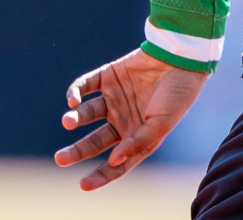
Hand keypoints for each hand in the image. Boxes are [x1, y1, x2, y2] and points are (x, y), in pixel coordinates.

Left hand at [55, 48, 208, 190]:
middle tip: (60, 159)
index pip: (115, 162)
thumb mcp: (161, 124)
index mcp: (136, 136)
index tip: (84, 184)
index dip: (100, 175)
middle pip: (94, 141)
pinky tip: (73, 101)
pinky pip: (84, 86)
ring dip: (74, 119)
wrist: (181, 57)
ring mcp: (113, 98)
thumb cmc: (177, 95)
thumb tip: (113, 160)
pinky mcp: (107, 76)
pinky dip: (74, 93)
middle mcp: (122, 119)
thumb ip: (138, 143)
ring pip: (86, 114)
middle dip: (77, 151)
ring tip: (68, 121)